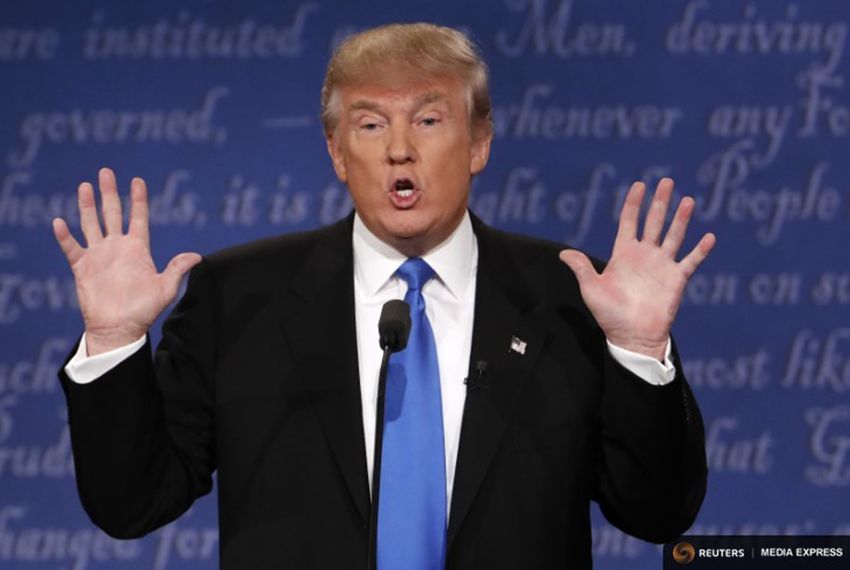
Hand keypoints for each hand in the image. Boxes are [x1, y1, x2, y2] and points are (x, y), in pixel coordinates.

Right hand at [53, 168, 200, 355]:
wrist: (120, 329)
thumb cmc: (144, 311)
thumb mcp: (165, 289)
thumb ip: (177, 269)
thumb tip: (197, 256)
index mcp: (138, 249)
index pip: (138, 218)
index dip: (137, 199)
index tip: (137, 180)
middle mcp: (117, 248)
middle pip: (112, 214)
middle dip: (109, 193)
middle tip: (106, 171)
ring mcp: (99, 256)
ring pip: (91, 224)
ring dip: (87, 205)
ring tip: (85, 186)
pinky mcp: (82, 268)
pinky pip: (71, 248)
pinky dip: (65, 236)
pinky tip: (59, 222)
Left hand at [558, 178, 715, 359]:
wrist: (632, 337)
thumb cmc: (609, 314)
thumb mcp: (591, 289)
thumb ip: (582, 268)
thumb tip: (564, 253)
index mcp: (624, 254)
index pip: (629, 222)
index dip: (634, 204)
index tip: (640, 185)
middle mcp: (645, 256)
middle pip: (654, 222)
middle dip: (660, 203)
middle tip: (667, 182)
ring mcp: (662, 266)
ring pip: (674, 236)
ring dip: (681, 219)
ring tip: (688, 200)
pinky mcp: (676, 279)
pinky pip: (691, 261)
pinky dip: (700, 250)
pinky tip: (709, 237)